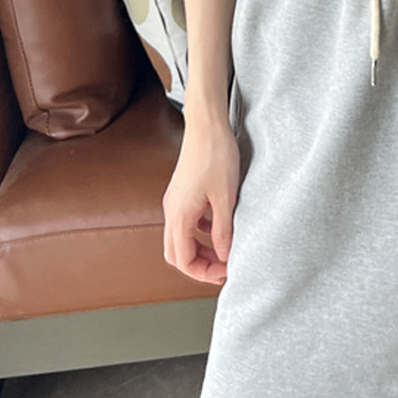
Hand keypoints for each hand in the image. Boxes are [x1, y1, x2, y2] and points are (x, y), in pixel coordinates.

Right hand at [162, 112, 240, 283]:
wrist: (207, 124)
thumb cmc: (215, 155)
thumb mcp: (225, 197)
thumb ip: (223, 230)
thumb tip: (224, 255)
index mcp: (179, 216)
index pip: (183, 260)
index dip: (204, 272)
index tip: (225, 271)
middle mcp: (172, 210)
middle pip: (176, 253)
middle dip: (199, 265)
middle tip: (223, 267)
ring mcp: (175, 201)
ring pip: (180, 238)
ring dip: (199, 249)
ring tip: (223, 250)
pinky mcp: (182, 192)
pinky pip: (186, 222)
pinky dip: (200, 232)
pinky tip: (219, 227)